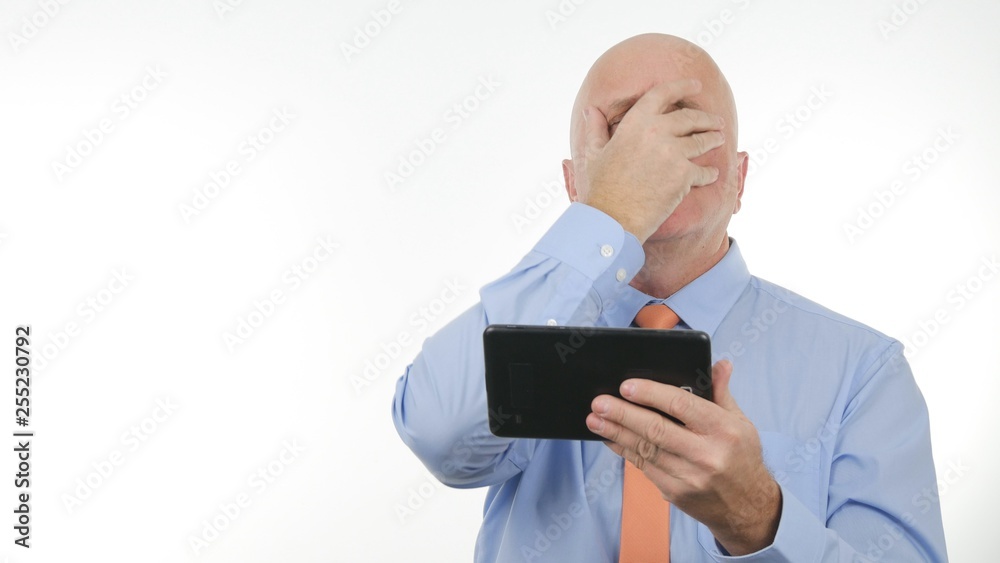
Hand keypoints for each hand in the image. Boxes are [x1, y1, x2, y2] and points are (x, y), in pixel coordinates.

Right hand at [579, 78, 725, 243]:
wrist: (613, 217)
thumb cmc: (601, 188)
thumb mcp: (594, 153)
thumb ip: (596, 129)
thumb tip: (590, 111)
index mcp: (635, 122)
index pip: (663, 94)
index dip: (682, 86)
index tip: (695, 85)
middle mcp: (656, 132)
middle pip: (690, 117)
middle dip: (706, 119)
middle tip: (716, 121)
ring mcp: (673, 153)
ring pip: (702, 141)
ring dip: (713, 139)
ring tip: (719, 139)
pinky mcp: (684, 175)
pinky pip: (704, 170)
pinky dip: (709, 172)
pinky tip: (711, 173)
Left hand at [585, 360, 780, 554]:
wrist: (748, 508)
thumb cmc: (741, 457)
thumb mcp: (740, 422)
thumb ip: (722, 392)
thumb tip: (719, 364)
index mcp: (723, 430)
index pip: (681, 405)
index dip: (651, 394)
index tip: (627, 386)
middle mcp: (706, 454)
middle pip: (656, 429)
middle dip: (623, 414)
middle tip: (599, 402)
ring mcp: (689, 477)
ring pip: (645, 450)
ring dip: (616, 433)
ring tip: (594, 419)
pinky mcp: (675, 493)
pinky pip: (644, 467)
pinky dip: (624, 451)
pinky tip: (610, 439)